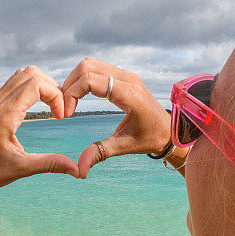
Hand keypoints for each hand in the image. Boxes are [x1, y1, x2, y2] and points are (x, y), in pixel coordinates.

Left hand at [0, 66, 79, 197]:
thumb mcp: (22, 169)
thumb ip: (50, 164)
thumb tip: (78, 170)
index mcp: (4, 115)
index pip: (36, 84)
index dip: (56, 96)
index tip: (61, 117)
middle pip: (32, 73)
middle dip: (52, 88)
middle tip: (59, 110)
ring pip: (23, 74)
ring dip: (42, 85)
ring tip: (51, 107)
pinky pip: (16, 82)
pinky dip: (32, 88)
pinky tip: (38, 107)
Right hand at [62, 57, 176, 177]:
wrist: (169, 130)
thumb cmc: (149, 138)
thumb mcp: (124, 147)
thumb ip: (100, 153)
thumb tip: (79, 171)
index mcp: (129, 94)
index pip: (91, 80)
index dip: (72, 94)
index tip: (68, 114)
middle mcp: (128, 79)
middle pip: (87, 66)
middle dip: (70, 84)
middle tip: (65, 106)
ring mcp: (126, 75)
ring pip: (91, 64)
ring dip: (75, 80)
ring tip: (70, 101)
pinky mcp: (124, 76)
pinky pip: (98, 68)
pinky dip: (84, 79)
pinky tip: (80, 97)